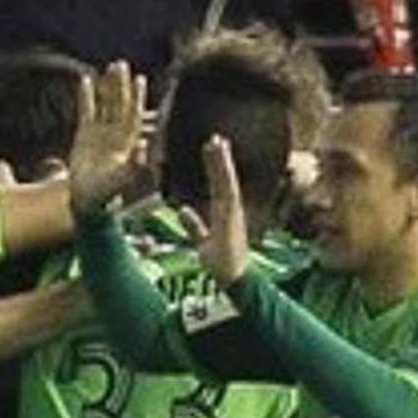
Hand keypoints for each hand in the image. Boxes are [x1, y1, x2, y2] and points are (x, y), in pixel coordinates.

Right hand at [67, 60, 147, 216]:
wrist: (86, 202)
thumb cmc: (105, 194)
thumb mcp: (120, 180)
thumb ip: (133, 165)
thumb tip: (144, 147)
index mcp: (127, 143)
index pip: (132, 115)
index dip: (136, 98)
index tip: (139, 79)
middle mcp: (116, 135)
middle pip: (120, 105)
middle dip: (121, 86)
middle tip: (122, 64)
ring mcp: (100, 134)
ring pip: (105, 105)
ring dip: (108, 87)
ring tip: (110, 66)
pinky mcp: (84, 136)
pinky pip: (87, 111)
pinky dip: (87, 97)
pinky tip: (86, 80)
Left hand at [177, 135, 250, 284]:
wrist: (234, 279)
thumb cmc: (222, 265)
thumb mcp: (202, 242)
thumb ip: (194, 226)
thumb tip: (183, 210)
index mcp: (225, 214)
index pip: (219, 185)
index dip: (215, 167)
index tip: (211, 149)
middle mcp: (231, 211)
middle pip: (224, 179)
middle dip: (220, 159)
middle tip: (215, 138)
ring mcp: (233, 213)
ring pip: (227, 182)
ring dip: (222, 162)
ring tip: (217, 142)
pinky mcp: (232, 217)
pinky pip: (227, 193)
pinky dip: (224, 177)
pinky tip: (220, 162)